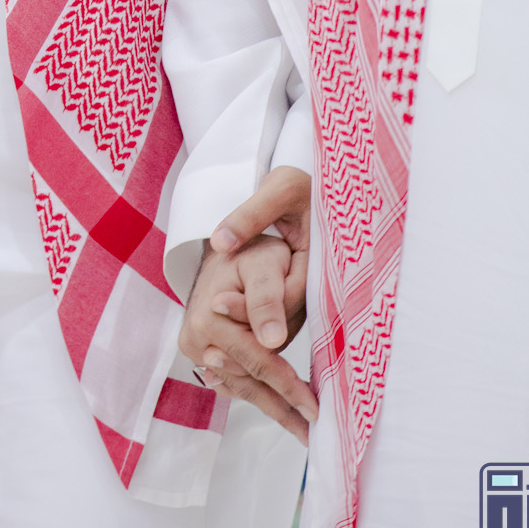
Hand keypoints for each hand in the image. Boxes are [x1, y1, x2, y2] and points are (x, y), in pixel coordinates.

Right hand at [178, 165, 316, 442]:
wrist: (225, 247)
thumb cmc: (252, 250)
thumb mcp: (265, 262)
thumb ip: (268, 298)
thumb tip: (273, 341)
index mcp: (209, 316)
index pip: (256, 360)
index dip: (287, 386)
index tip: (315, 409)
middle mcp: (196, 338)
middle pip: (247, 382)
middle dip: (283, 408)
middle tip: (314, 433)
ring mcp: (196, 350)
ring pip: (241, 387)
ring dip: (273, 410)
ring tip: (303, 432)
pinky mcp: (203, 355)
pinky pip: (234, 383)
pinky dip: (259, 397)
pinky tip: (282, 413)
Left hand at [211, 163, 310, 347]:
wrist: (314, 187)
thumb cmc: (300, 184)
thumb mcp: (278, 191)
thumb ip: (250, 216)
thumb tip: (220, 242)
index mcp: (319, 258)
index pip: (287, 296)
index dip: (252, 305)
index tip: (216, 303)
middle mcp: (319, 281)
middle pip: (286, 318)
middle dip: (249, 328)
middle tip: (209, 335)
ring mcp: (312, 289)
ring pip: (284, 323)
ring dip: (251, 333)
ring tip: (212, 343)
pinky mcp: (300, 290)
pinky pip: (281, 317)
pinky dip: (256, 326)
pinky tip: (226, 332)